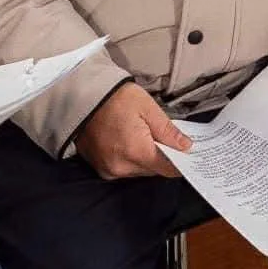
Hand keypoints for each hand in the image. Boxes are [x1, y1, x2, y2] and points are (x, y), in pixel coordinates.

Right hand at [75, 82, 192, 178]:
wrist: (81, 97)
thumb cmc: (115, 98)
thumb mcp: (148, 108)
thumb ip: (168, 131)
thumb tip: (185, 146)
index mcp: (136, 152)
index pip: (167, 169)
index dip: (180, 163)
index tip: (187, 154)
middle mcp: (121, 167)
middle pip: (153, 170)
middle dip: (162, 157)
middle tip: (165, 138)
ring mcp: (108, 169)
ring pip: (139, 171)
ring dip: (146, 158)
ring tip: (144, 136)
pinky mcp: (100, 168)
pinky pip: (124, 169)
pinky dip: (131, 159)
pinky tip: (130, 141)